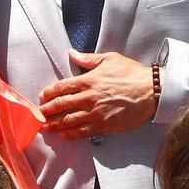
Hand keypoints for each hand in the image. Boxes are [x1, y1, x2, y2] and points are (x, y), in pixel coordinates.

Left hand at [39, 49, 155, 137]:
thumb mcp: (109, 59)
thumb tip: (72, 53)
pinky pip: (82, 131)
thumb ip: (88, 59)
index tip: (42, 97)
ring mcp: (95, 113)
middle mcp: (88, 97)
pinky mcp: (103, 125)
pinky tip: (63, 135)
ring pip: (68, 120)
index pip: (61, 87)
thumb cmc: (132, 74)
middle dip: (46, 110)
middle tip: (37, 115)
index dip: (49, 93)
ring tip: (45, 127)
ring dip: (54, 124)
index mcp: (88, 80)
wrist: (151, 92)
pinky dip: (70, 134)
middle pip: (61, 105)